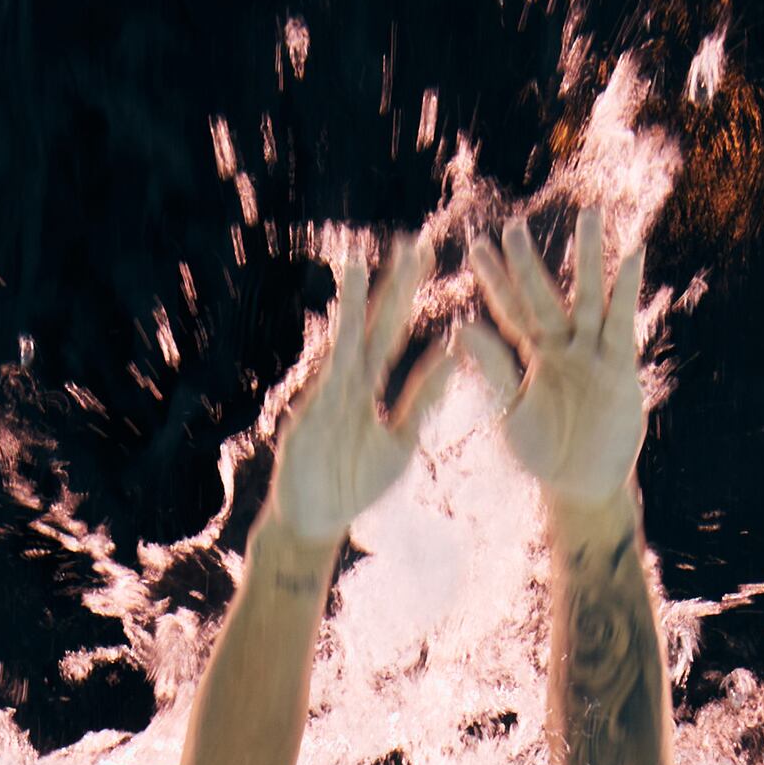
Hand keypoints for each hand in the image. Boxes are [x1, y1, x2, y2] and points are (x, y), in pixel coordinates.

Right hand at [261, 235, 452, 552]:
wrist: (316, 523)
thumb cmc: (355, 483)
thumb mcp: (401, 441)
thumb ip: (422, 400)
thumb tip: (450, 354)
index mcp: (370, 385)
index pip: (393, 329)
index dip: (408, 293)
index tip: (426, 253)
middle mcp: (348, 382)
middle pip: (374, 324)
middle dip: (391, 285)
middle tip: (410, 241)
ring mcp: (327, 397)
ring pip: (345, 343)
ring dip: (352, 305)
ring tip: (358, 261)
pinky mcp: (312, 419)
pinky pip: (330, 386)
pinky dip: (339, 357)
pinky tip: (348, 329)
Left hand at [473, 204, 648, 528]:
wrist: (583, 487)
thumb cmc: (544, 452)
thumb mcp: (510, 411)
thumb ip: (492, 368)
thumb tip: (459, 326)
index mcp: (532, 357)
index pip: (510, 310)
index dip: (495, 279)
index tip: (477, 245)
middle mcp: (561, 347)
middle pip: (544, 295)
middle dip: (530, 262)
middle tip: (514, 224)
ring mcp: (591, 353)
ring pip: (587, 297)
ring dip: (589, 257)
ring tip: (590, 214)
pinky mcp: (618, 367)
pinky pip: (621, 323)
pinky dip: (626, 291)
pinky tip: (632, 255)